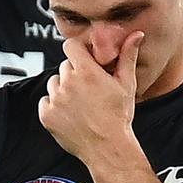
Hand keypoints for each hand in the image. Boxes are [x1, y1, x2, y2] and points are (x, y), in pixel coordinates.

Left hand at [39, 35, 142, 167]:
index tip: (85, 60)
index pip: (70, 46)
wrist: (108, 147)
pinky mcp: (47, 115)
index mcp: (87, 72)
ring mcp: (55, 100)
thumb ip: (128, 56)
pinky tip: (71, 113)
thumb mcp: (127, 84)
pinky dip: (55, 105)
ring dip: (63, 88)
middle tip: (89, 88)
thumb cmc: (119, 116)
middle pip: (64, 65)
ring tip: (81, 102)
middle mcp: (68, 84)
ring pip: (54, 83)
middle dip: (75, 73)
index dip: (78, 51)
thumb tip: (136, 34)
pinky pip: (46, 101)